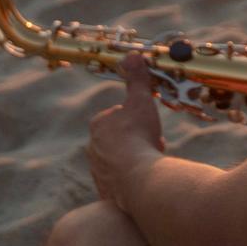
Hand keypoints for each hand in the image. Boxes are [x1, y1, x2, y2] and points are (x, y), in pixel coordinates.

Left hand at [87, 52, 164, 209]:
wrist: (136, 178)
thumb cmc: (138, 134)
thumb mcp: (141, 99)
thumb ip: (136, 78)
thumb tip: (132, 54)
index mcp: (98, 125)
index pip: (118, 114)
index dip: (137, 116)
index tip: (149, 121)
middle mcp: (93, 148)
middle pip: (121, 137)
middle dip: (138, 137)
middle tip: (154, 140)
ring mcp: (98, 170)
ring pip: (122, 158)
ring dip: (137, 156)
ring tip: (152, 157)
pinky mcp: (106, 190)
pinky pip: (122, 179)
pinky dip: (134, 175)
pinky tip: (147, 175)